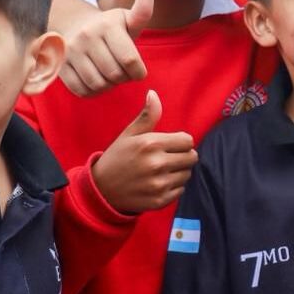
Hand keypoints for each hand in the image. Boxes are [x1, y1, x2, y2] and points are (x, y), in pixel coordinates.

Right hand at [59, 0, 153, 96]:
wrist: (75, 25)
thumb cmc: (110, 27)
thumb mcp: (127, 19)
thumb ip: (142, 12)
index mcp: (107, 25)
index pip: (130, 60)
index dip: (139, 72)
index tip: (139, 71)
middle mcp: (87, 36)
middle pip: (114, 75)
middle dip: (124, 79)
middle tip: (124, 73)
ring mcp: (71, 51)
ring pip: (98, 84)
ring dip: (109, 87)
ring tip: (111, 77)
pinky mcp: (60, 64)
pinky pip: (81, 90)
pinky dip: (93, 92)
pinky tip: (98, 82)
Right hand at [92, 90, 197, 213]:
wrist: (101, 191)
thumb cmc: (117, 158)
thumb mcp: (128, 135)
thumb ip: (146, 116)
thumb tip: (154, 94)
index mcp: (150, 144)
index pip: (188, 141)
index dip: (181, 142)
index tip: (170, 145)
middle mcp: (156, 164)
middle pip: (192, 157)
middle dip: (183, 156)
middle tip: (167, 157)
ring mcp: (159, 184)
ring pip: (187, 174)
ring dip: (179, 171)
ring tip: (162, 170)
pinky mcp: (160, 200)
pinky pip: (181, 189)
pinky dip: (173, 186)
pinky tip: (158, 183)